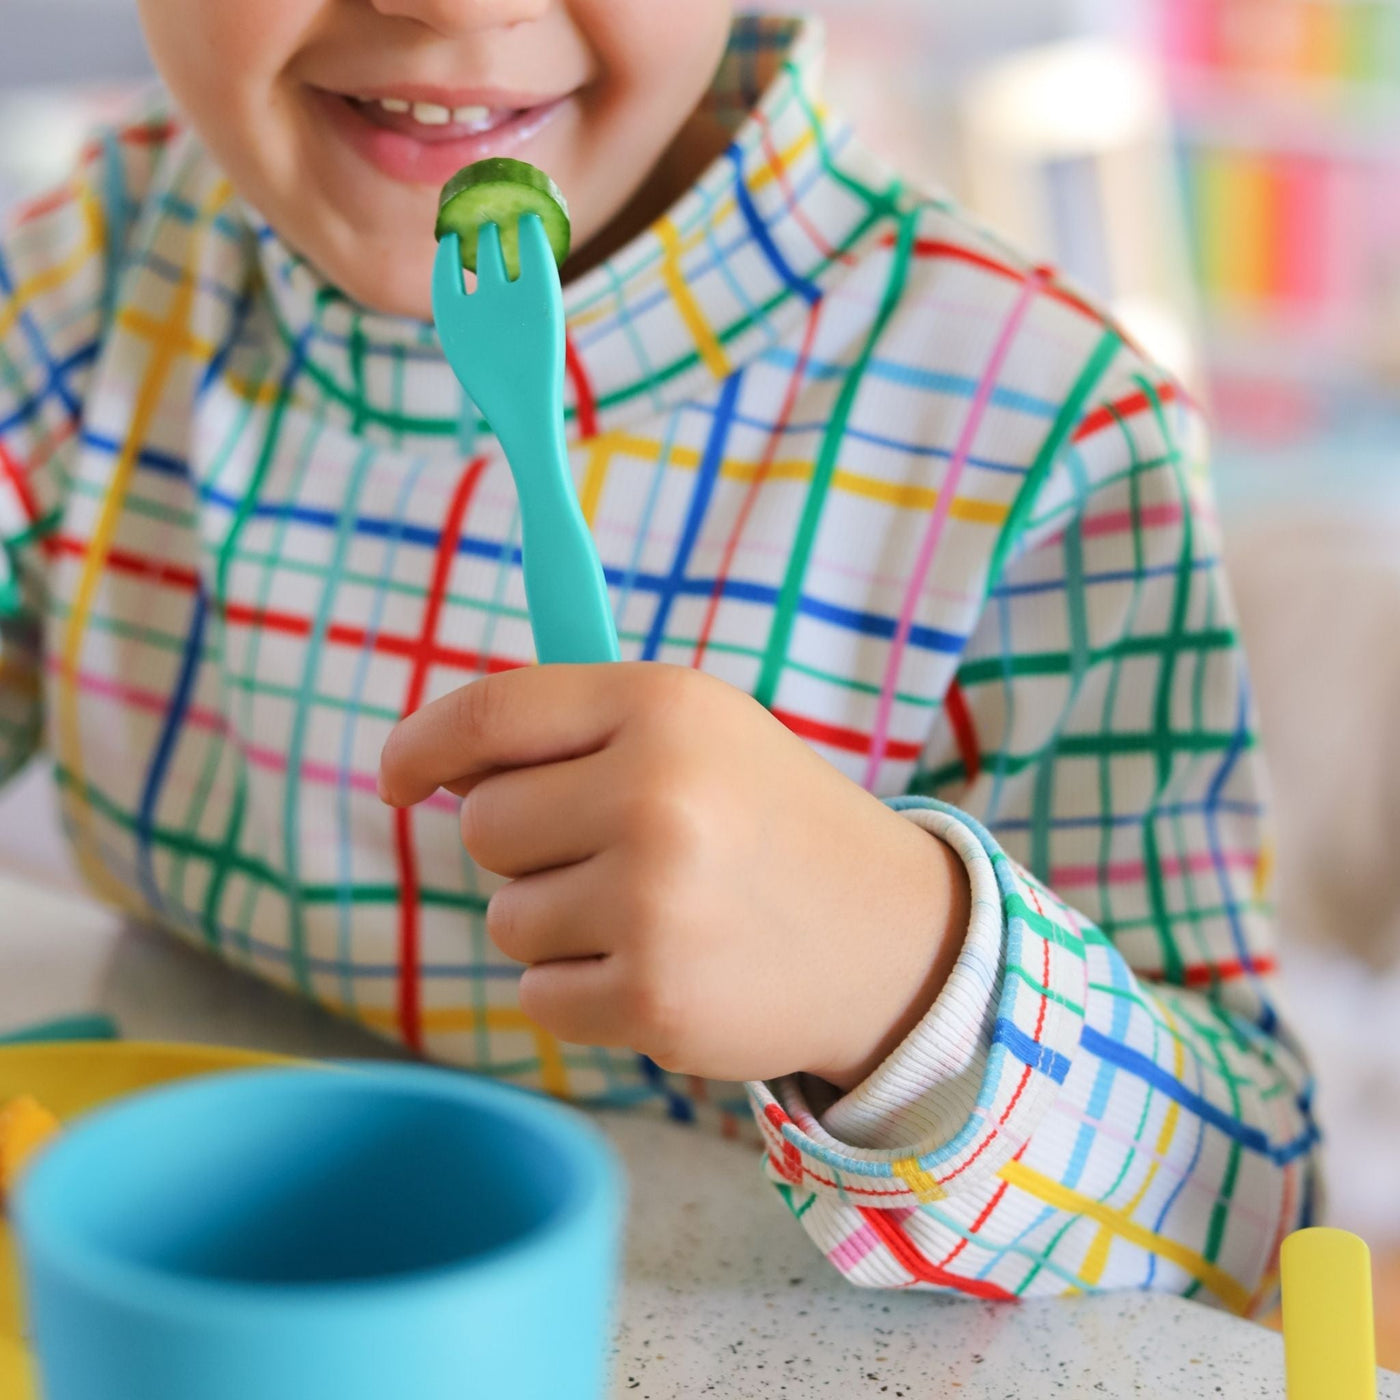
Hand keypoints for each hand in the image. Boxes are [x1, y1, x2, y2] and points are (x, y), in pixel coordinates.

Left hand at [378, 664, 969, 1088]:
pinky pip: (538, 995)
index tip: (399, 777)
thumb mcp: (699, 733)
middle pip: (484, 827)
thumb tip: (438, 767)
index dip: (422, 745)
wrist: (889, 936)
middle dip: (528, 848)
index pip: (489, 714)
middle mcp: (656, 795)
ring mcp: (654, 903)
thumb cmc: (770, 823)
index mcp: (663, 707)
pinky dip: (583, 991)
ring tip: (657, 913)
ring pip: (506, 919)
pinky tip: (664, 969)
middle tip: (616, 854)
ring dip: (559, 924)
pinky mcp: (653, 1000)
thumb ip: (576, 731)